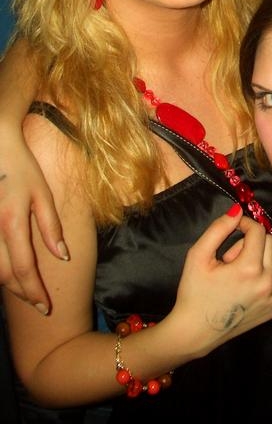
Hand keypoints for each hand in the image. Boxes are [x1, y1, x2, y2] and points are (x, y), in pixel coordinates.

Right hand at [0, 133, 66, 310]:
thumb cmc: (22, 168)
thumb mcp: (42, 194)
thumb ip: (51, 227)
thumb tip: (62, 256)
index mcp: (12, 222)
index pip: (22, 268)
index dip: (33, 291)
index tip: (46, 306)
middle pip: (3, 275)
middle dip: (21, 292)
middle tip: (38, 302)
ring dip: (8, 283)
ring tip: (26, 290)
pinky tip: (10, 270)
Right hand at [172, 206, 271, 356]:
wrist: (195, 331)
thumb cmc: (194, 291)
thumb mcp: (198, 255)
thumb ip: (218, 229)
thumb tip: (237, 210)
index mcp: (250, 269)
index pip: (258, 230)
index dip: (244, 224)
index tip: (232, 228)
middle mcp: (268, 283)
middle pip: (270, 242)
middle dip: (250, 242)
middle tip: (229, 257)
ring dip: (258, 258)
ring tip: (235, 273)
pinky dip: (266, 274)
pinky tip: (246, 283)